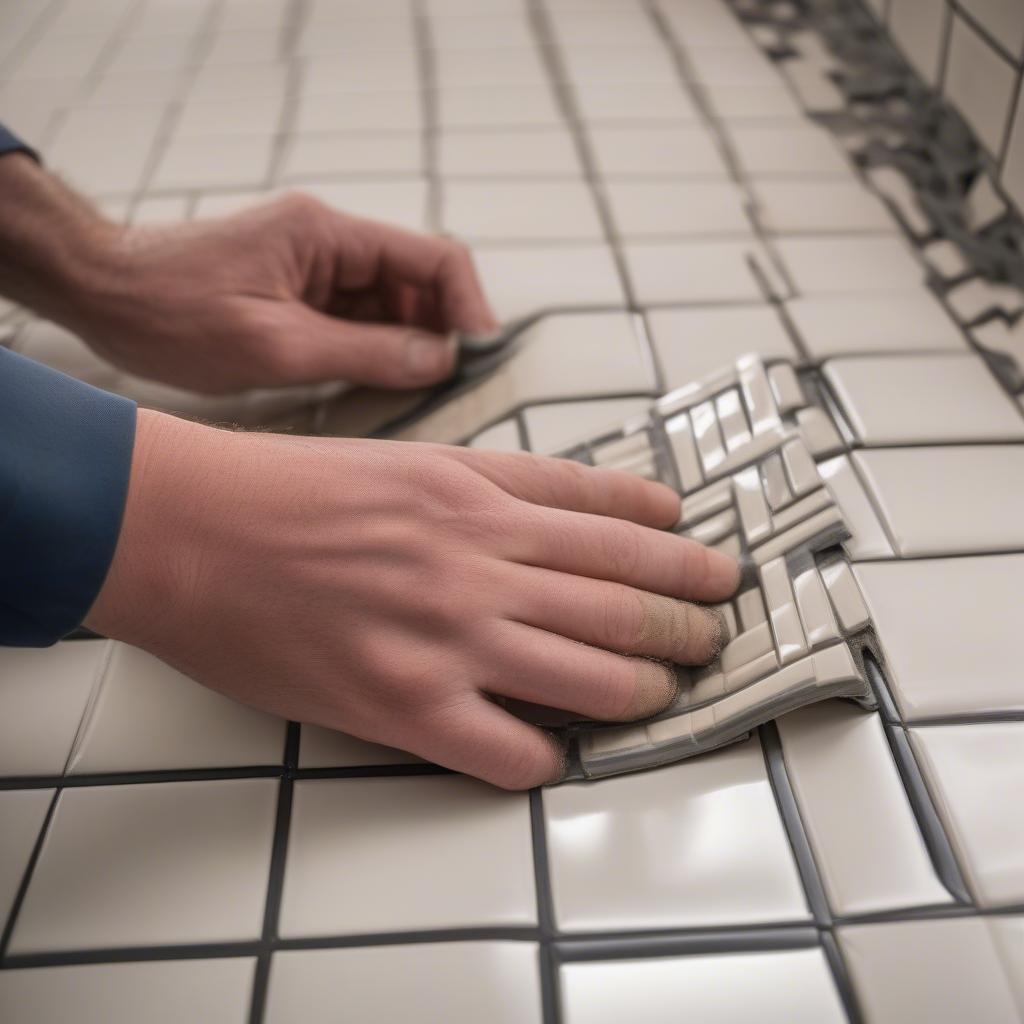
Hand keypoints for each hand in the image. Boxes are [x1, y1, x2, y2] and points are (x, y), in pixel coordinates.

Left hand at [77, 195, 495, 392]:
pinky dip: (375, 351)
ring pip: (390, 305)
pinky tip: (374, 385)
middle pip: (417, 282)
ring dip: (408, 346)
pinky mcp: (299, 292)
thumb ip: (366, 353)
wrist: (103, 297)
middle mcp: (328, 242)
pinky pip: (357, 320)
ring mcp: (315, 267)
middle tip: (449, 386)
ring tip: (412, 394)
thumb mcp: (276, 346)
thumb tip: (441, 360)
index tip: (480, 354)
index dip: (468, 304)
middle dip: (440, 331)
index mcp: (327, 234)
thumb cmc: (173, 313)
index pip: (431, 257)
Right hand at [87, 410, 739, 788]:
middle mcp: (480, 561)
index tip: (706, 557)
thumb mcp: (405, 458)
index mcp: (479, 495)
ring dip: (648, 686)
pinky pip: (511, 750)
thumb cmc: (286, 489)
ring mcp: (449, 635)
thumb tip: (568, 508)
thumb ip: (493, 483)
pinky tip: (560, 753)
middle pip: (623, 594)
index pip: (610, 518)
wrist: (187, 527)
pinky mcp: (405, 704)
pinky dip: (549, 756)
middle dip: (688, 616)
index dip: (674, 542)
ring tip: (673, 687)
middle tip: (716, 626)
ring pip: (594, 673)